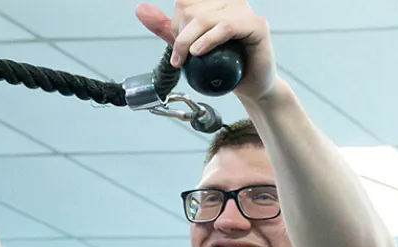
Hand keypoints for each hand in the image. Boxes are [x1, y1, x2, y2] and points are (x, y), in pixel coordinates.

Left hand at [136, 0, 276, 100]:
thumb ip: (167, 27)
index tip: (181, 43)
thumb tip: (140, 9)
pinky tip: (200, 52)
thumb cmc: (226, 66)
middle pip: (191, 8)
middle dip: (181, 34)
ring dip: (190, 41)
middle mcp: (232, 1)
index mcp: (217, 1)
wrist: (251, 87)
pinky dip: (209, 40)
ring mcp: (245, 11)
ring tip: (190, 58)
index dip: (176, 21)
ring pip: (205, 18)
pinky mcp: (257, 25)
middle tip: (186, 56)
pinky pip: (226, 26)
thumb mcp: (190, 45)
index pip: (184, 1)